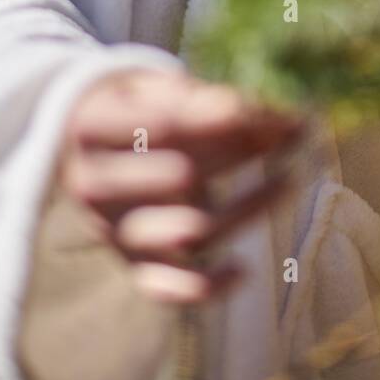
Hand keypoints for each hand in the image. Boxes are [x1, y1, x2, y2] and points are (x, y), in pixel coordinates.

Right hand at [57, 68, 304, 304]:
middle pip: (179, 177)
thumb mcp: (158, 90)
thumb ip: (207, 100)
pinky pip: (170, 289)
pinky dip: (209, 286)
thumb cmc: (138, 109)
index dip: (223, 118)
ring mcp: (113, 229)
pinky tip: (244, 269)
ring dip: (246, 209)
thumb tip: (276, 115)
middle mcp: (93, 185)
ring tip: (288, 181)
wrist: (90, 152)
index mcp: (92, 128)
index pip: (163, 124)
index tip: (272, 110)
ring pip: (187, 231)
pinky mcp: (133, 265)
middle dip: (240, 155)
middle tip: (289, 136)